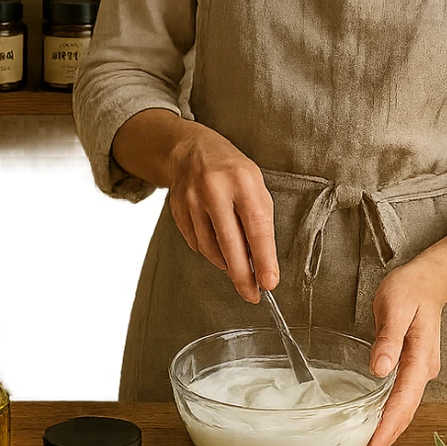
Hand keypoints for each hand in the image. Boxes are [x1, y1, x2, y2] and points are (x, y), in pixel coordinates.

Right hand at [166, 125, 278, 302]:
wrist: (191, 150)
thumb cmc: (233, 172)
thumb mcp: (255, 185)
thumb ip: (259, 220)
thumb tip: (260, 263)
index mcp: (242, 181)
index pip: (256, 227)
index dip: (263, 258)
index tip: (269, 282)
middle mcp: (214, 189)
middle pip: (229, 244)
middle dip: (242, 275)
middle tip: (252, 295)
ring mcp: (191, 200)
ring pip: (210, 248)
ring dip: (226, 264)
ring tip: (237, 267)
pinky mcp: (177, 210)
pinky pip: (196, 243)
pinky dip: (211, 252)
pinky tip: (218, 246)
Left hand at [349, 260, 446, 445]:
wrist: (430, 279)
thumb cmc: (410, 289)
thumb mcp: (394, 306)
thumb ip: (388, 338)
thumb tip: (379, 370)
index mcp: (419, 361)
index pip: (400, 406)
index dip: (383, 434)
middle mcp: (423, 373)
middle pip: (402, 417)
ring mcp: (419, 373)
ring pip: (401, 412)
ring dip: (382, 436)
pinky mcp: (411, 370)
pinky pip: (398, 401)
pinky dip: (384, 420)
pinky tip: (369, 429)